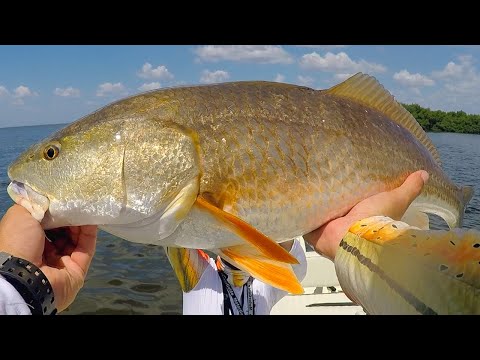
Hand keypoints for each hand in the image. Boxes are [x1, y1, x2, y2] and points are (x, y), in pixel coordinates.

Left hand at [0, 204, 96, 312]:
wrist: (24, 276)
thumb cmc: (17, 243)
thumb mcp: (20, 215)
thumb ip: (37, 204)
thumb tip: (53, 199)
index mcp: (27, 243)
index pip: (46, 224)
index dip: (55, 211)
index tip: (63, 198)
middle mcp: (44, 254)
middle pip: (63, 231)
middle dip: (69, 216)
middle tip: (76, 202)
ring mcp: (62, 263)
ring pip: (76, 238)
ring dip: (80, 222)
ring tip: (84, 208)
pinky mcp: (78, 269)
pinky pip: (86, 248)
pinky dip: (89, 232)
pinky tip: (91, 218)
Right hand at [303, 170, 428, 260]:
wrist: (355, 239)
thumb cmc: (376, 220)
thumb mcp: (395, 199)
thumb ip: (408, 189)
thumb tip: (425, 173)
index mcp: (359, 212)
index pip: (351, 196)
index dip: (348, 187)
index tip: (345, 171)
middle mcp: (341, 219)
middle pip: (331, 202)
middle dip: (328, 191)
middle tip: (321, 168)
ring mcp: (324, 223)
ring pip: (316, 208)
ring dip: (312, 198)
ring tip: (305, 174)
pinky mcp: (310, 226)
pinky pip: (302, 215)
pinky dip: (299, 207)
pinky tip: (295, 191)